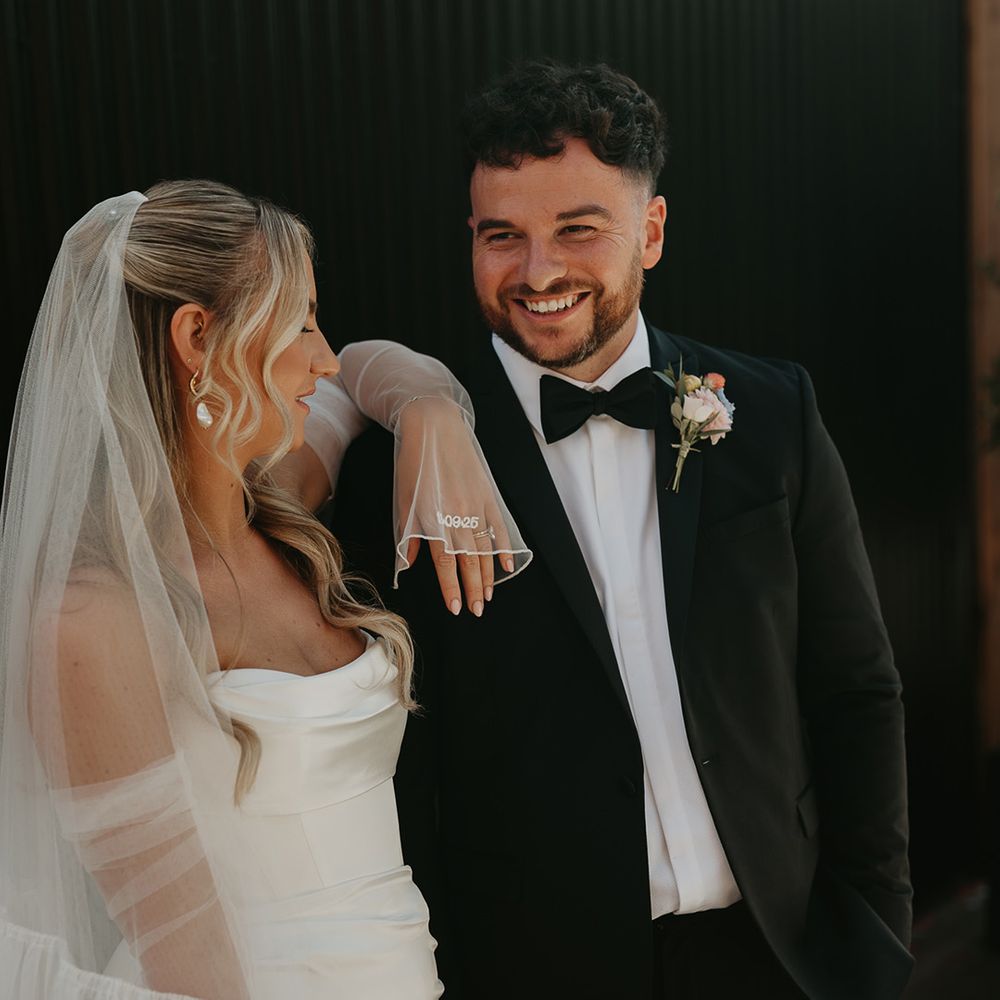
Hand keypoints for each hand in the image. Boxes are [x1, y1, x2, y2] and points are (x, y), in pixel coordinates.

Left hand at [396, 398, 514, 615]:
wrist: (433, 427)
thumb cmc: (413, 465)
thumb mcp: (402, 502)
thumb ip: (407, 536)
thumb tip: (406, 565)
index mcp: (434, 519)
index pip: (446, 562)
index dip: (452, 587)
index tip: (457, 607)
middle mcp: (457, 516)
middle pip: (469, 561)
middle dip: (474, 589)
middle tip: (478, 610)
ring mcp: (476, 506)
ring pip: (485, 549)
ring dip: (488, 575)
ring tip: (489, 595)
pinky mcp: (487, 495)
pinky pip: (499, 527)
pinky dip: (504, 547)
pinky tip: (508, 565)